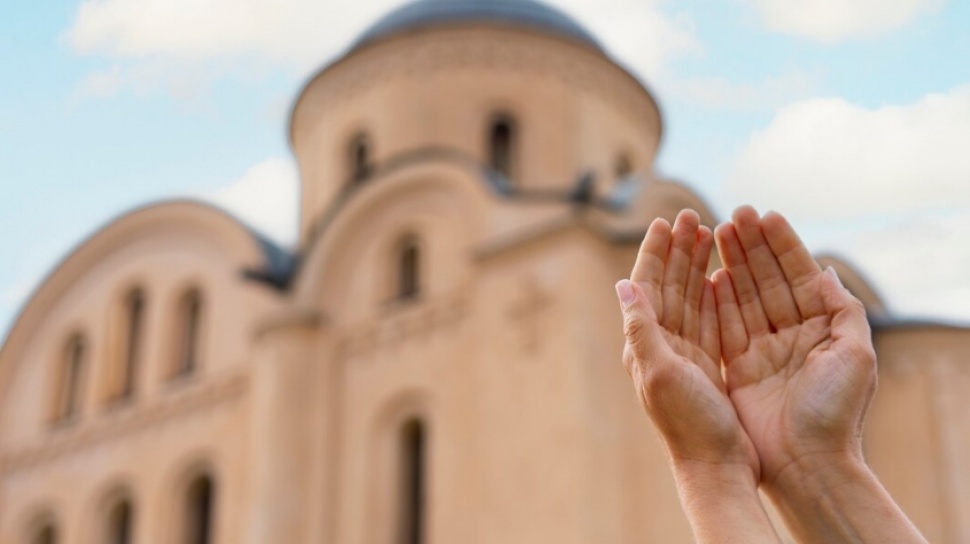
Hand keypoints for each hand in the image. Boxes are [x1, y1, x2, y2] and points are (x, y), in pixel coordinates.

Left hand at [617, 210, 757, 476]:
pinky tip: (721, 276)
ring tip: (707, 234)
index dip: (655, 252)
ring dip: (695, 266)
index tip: (665, 220)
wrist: (716, 467)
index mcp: (644, 343)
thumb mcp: (661, 373)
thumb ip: (642, 328)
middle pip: (668, 285)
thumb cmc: (689, 425)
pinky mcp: (706, 365)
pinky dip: (713, 294)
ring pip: (689, 298)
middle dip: (677, 250)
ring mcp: (684, 354)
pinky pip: (708, 319)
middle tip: (690, 216)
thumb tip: (623, 284)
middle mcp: (660, 345)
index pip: (646, 285)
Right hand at [711, 206, 876, 485]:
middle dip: (751, 246)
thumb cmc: (835, 411)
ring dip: (731, 263)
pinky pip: (724, 326)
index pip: (797, 274)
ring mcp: (761, 351)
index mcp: (820, 328)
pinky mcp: (737, 369)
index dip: (782, 244)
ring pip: (743, 297)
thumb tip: (824, 270)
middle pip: (766, 280)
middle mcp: (790, 335)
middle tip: (734, 214)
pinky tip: (710, 274)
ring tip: (715, 231)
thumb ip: (842, 309)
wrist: (806, 463)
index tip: (764, 214)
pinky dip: (717, 300)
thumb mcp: (855, 354)